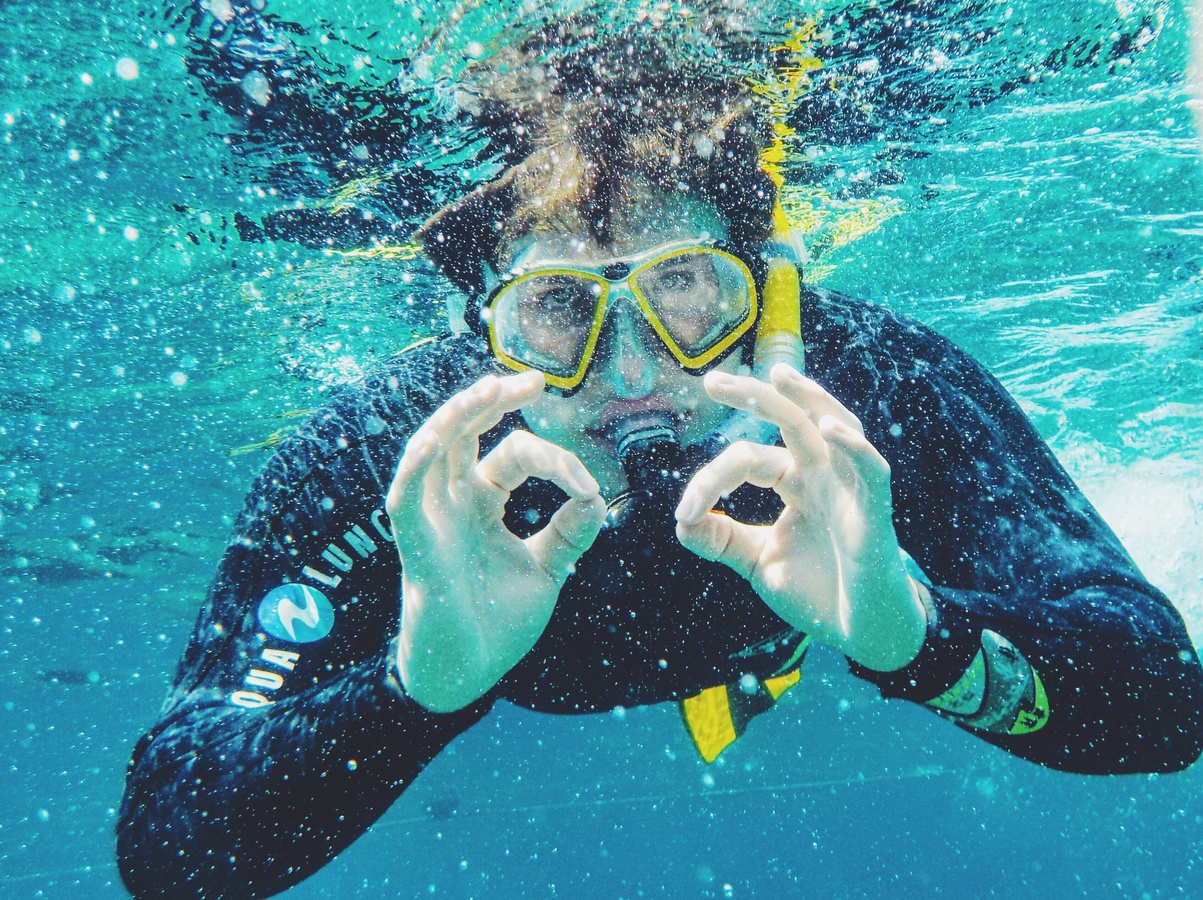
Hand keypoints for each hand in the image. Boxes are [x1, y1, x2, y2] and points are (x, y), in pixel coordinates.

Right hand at [386, 371, 607, 711]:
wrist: (469, 673)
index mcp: (483, 502)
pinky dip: (418, 464)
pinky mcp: (417, 545)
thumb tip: (597, 497)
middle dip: (493, 401)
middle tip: (534, 381)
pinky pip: (407, 495)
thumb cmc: (499, 622)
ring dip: (457, 416)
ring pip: (433, 449)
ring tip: (488, 390)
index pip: (516, 455)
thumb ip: (569, 532)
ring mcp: (432, 519)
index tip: (589, 489)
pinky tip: (438, 438)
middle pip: (464, 432)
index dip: (557, 462)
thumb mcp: (547, 568)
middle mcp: (454, 501)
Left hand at [674, 365, 925, 671]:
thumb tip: (680, 521)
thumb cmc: (816, 590)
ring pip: (836, 427)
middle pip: (790, 421)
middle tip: (712, 381)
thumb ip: (720, 539)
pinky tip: (830, 428)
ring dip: (810, 399)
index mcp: (794, 482)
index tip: (684, 512)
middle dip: (753, 398)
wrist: (858, 631)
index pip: (748, 459)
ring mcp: (851, 489)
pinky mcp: (876, 514)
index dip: (712, 480)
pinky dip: (854, 447)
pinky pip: (871, 471)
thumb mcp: (756, 561)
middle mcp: (822, 475)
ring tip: (780, 376)